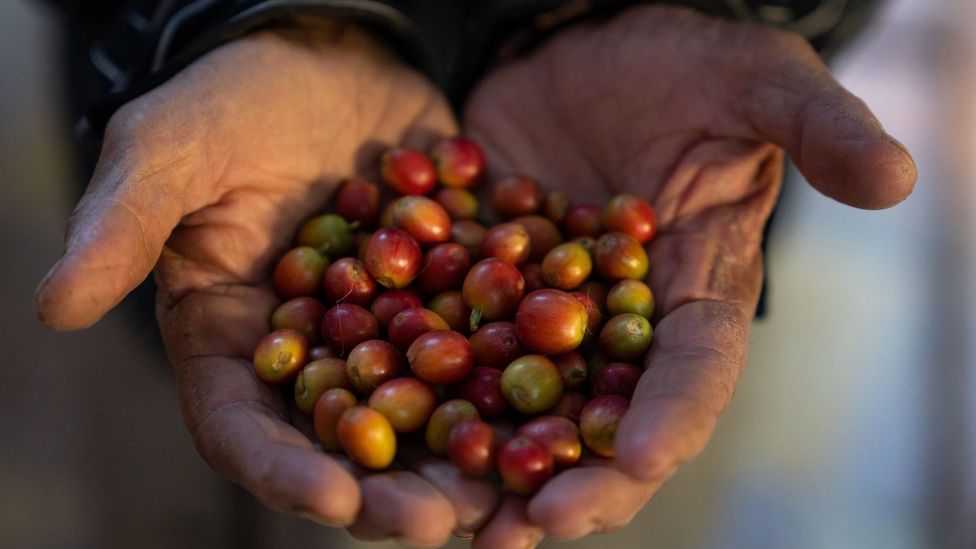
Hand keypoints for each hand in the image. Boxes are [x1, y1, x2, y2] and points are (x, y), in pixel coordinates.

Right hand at [34, 20, 498, 545]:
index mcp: (235, 340)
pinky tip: (564, 404)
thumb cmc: (236, 97)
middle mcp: (315, 353)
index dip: (285, 468)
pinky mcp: (453, 297)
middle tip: (442, 523)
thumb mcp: (173, 147)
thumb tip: (52, 305)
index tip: (334, 498)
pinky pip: (489, 346)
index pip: (247, 426)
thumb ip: (123, 223)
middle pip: (347, 440)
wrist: (328, 54)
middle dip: (391, 486)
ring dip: (466, 455)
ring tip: (512, 491)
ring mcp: (390, 330)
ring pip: (426, 412)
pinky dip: (520, 378)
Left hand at [463, 5, 914, 544]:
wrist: (585, 45)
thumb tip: (895, 179)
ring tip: (443, 515)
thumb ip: (816, 130)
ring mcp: (542, 313)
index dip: (671, 417)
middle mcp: (617, 324)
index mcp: (693, 291)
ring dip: (481, 464)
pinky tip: (374, 419)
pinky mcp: (477, 286)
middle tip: (524, 529)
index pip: (692, 370)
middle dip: (568, 478)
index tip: (637, 461)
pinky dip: (416, 385)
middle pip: (598, 417)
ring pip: (515, 403)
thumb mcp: (756, 83)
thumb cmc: (685, 64)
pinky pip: (445, 342)